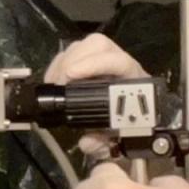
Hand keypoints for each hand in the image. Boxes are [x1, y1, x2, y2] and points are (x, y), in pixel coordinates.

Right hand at [43, 33, 145, 156]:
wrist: (136, 127)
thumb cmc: (128, 131)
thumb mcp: (116, 142)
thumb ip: (103, 144)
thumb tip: (86, 142)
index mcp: (135, 82)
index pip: (120, 62)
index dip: (95, 64)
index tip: (71, 75)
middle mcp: (120, 65)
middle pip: (99, 45)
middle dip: (74, 59)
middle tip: (59, 82)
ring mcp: (104, 60)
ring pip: (85, 46)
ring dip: (65, 61)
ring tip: (54, 83)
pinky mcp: (88, 63)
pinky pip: (72, 53)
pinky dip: (59, 64)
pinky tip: (53, 80)